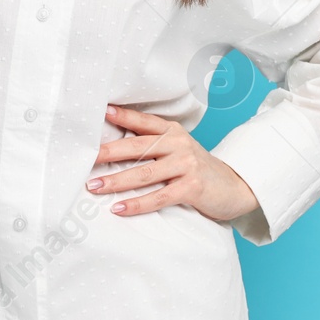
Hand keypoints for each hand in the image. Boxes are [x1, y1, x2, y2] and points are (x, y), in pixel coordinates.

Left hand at [86, 105, 260, 222]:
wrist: (234, 187)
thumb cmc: (195, 170)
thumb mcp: (178, 150)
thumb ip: (154, 147)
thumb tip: (112, 151)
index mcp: (173, 131)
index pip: (143, 121)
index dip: (122, 116)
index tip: (100, 111)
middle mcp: (178, 143)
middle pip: (137, 146)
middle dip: (108, 153)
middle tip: (84, 159)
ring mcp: (186, 164)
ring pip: (144, 173)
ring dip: (116, 181)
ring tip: (94, 186)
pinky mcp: (192, 187)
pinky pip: (158, 197)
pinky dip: (136, 204)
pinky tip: (118, 208)